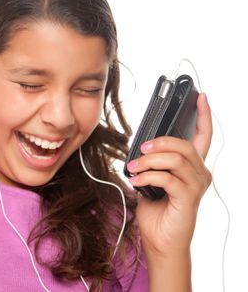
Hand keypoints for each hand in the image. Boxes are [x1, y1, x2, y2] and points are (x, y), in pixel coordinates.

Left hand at [126, 93, 212, 256]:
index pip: (203, 136)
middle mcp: (199, 174)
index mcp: (191, 167)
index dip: (203, 115)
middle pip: (184, 145)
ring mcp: (196, 186)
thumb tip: (140, 147)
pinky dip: (147, 176)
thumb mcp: (152, 179)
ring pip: (175, 159)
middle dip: (159, 142)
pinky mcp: (188, 197)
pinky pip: (167, 177)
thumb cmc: (156, 210)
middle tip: (139, 150)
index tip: (200, 97)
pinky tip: (137, 181)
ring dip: (149, 160)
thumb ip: (153, 162)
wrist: (159, 240)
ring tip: (133, 167)